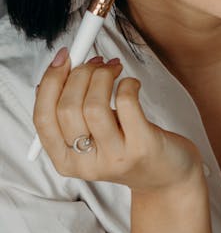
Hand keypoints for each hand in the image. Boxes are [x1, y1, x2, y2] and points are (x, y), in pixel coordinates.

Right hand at [33, 47, 203, 192]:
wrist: (165, 175)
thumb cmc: (127, 147)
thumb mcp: (92, 136)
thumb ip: (72, 112)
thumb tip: (57, 73)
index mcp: (65, 161)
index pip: (42, 118)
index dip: (50, 82)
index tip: (64, 57)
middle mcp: (86, 164)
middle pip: (67, 108)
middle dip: (81, 74)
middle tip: (97, 63)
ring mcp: (114, 158)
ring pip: (93, 106)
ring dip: (103, 76)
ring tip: (113, 69)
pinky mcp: (141, 147)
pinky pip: (126, 103)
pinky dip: (127, 83)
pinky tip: (132, 84)